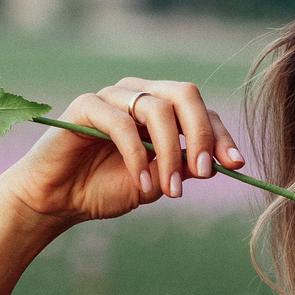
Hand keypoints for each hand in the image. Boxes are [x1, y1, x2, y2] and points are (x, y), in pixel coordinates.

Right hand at [0, 79, 247, 225]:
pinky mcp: (86, 106)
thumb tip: (217, 163)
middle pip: (184, 94)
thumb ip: (182, 168)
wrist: (57, 200)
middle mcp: (139, 94)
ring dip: (169, 152)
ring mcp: (112, 96)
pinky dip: (137, 157)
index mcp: (160, 108)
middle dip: (202, 133)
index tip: (236, 165)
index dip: (221, 135)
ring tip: (170, 191)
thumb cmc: (105, 189)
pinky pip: (122, 124)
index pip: (200, 110)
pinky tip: (142, 186)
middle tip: (204, 172)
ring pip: (157, 108)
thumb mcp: (156, 183)